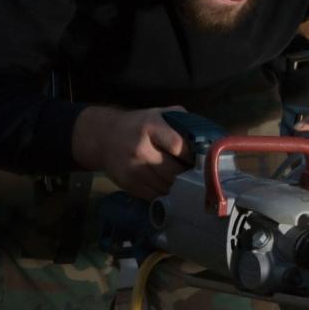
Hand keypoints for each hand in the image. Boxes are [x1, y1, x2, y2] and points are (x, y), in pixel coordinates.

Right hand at [71, 105, 191, 200]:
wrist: (103, 137)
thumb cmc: (138, 124)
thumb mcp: (158, 114)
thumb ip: (181, 119)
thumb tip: (205, 133)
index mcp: (151, 128)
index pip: (178, 146)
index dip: (193, 156)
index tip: (202, 160)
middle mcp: (141, 149)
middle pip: (173, 171)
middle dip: (189, 176)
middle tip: (200, 177)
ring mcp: (133, 169)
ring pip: (165, 186)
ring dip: (179, 188)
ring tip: (189, 184)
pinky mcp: (127, 184)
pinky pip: (153, 196)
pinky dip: (166, 195)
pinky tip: (173, 190)